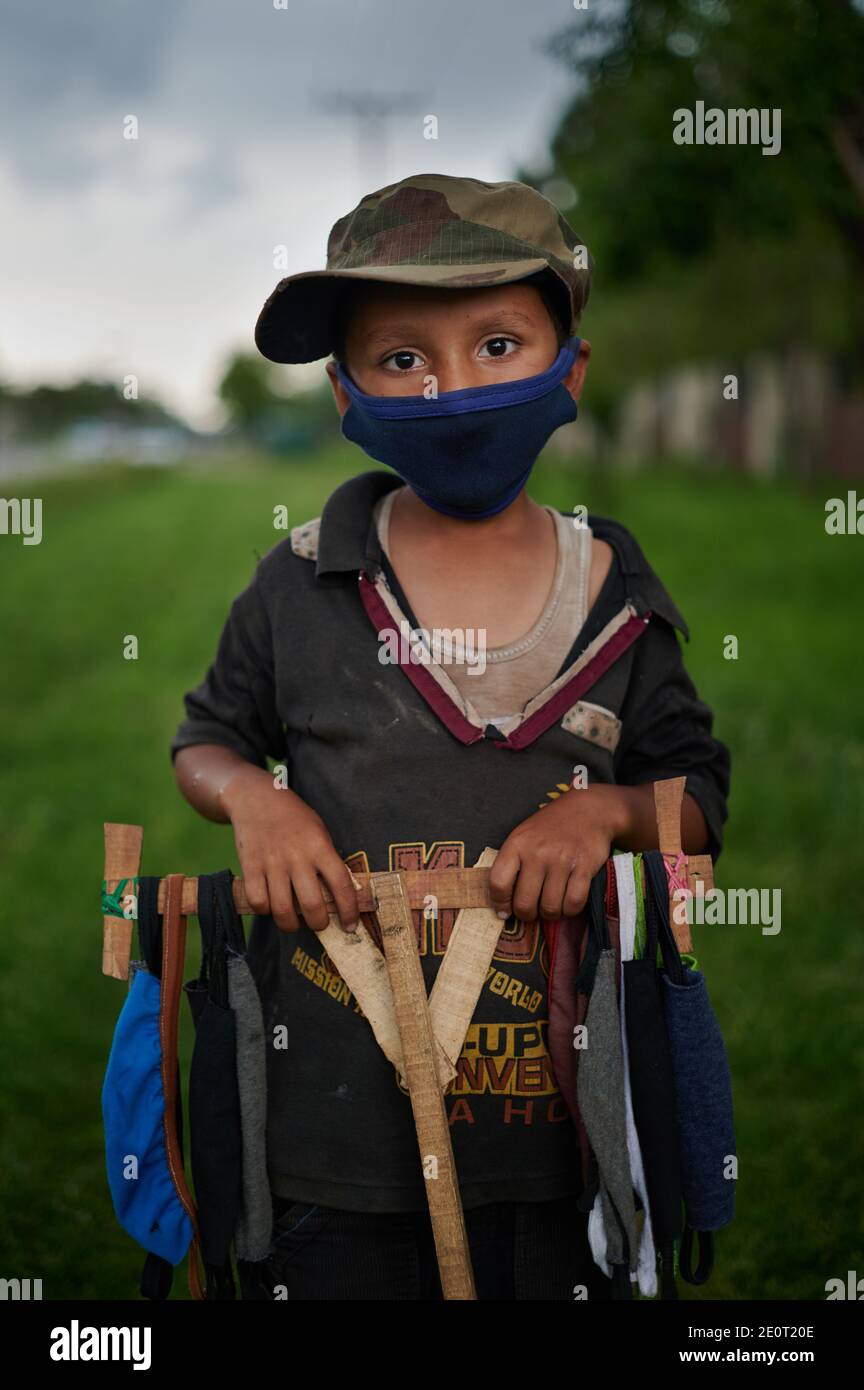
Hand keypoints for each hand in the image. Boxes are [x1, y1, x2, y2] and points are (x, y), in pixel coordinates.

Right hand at [221, 765, 359, 934]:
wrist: (256, 797)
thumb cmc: (293, 817)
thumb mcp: (318, 831)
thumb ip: (327, 860)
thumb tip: (337, 896)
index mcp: (320, 846)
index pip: (341, 885)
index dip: (348, 911)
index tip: (350, 926)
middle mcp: (297, 856)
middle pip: (312, 905)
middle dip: (319, 924)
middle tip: (320, 925)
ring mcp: (272, 862)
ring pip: (282, 910)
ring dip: (291, 924)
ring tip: (294, 922)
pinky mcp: (250, 866)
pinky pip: (258, 902)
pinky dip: (265, 910)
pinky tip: (270, 905)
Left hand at [488, 784, 636, 922]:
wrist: (589, 810)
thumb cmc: (551, 827)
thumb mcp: (523, 836)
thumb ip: (512, 865)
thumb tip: (503, 905)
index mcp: (517, 844)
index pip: (498, 883)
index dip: (499, 903)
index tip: (505, 911)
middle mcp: (537, 853)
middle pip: (524, 904)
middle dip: (527, 915)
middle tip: (532, 911)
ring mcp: (562, 860)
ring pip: (550, 908)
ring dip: (550, 914)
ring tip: (551, 905)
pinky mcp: (584, 867)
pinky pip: (574, 903)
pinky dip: (570, 910)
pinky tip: (567, 903)